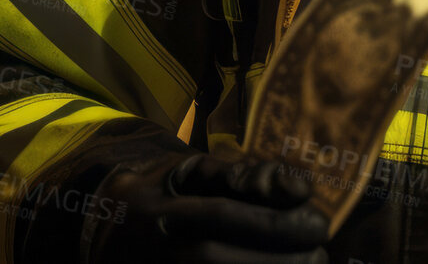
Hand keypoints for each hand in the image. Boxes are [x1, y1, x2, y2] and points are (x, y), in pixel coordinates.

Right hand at [86, 150, 329, 263]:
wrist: (107, 230)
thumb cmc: (164, 194)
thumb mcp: (192, 172)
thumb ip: (242, 176)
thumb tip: (296, 187)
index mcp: (165, 213)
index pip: (225, 217)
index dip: (277, 224)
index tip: (320, 225)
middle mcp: (160, 253)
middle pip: (224, 261)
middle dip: (283, 260)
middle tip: (320, 255)